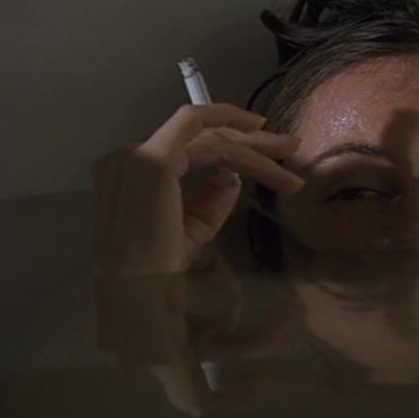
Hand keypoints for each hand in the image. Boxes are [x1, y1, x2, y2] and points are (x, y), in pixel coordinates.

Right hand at [92, 103, 303, 275]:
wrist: (139, 289)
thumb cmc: (160, 270)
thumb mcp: (191, 230)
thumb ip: (209, 202)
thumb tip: (233, 178)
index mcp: (131, 173)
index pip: (186, 149)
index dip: (229, 146)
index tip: (266, 157)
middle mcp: (128, 157)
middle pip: (199, 137)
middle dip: (248, 138)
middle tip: (289, 144)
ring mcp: (138, 155)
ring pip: (208, 137)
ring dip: (253, 143)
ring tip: (290, 150)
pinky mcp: (155, 160)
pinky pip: (205, 137)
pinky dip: (234, 129)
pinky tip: (260, 135)